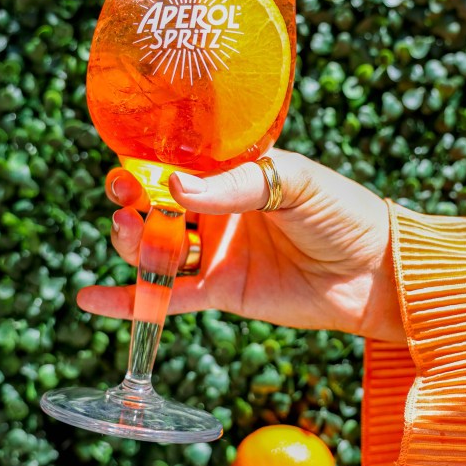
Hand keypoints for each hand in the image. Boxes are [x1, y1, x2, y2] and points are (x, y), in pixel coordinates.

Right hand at [77, 150, 404, 343]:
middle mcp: (218, 211)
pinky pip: (168, 297)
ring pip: (157, 249)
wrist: (376, 272)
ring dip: (131, 243)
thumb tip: (172, 187)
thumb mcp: (293, 183)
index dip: (144, 167)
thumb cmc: (342, 212)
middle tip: (124, 201)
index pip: (176, 166)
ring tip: (128, 236)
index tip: (126, 170)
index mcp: (233, 174)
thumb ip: (235, 186)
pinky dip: (130, 300)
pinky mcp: (221, 292)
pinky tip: (89, 299)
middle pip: (155, 207)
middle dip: (130, 203)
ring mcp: (217, 252)